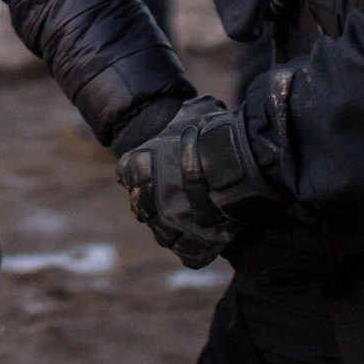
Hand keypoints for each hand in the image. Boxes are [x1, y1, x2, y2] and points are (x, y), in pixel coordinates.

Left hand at [114, 94, 274, 269]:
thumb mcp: (192, 110)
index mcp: (138, 165)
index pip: (127, 173)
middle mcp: (147, 197)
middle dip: (157, 203)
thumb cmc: (213, 131)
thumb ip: (183, 113)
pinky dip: (197, 249)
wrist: (236, 160)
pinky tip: (208, 238)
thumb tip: (189, 108)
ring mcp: (168, 224)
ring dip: (177, 228)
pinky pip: (189, 255)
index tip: (153, 172)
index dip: (141, 172)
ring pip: (164, 234)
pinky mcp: (192, 244)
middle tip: (177, 196)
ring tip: (196, 217)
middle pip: (142, 207)